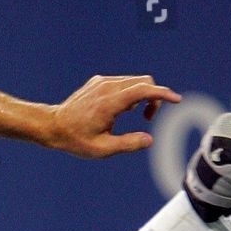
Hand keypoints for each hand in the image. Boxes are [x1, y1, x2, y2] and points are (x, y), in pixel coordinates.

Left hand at [46, 74, 181, 157]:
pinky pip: (123, 82)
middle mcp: (107, 87)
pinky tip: (120, 110)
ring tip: (131, 116)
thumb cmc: (76, 140)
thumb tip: (149, 140)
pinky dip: (130, 93)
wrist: (53, 126)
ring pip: (134, 81)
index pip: (143, 90)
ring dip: (141, 96)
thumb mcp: (103, 149)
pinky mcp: (98, 81)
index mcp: (110, 103)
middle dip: (153, 98)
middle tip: (147, 118)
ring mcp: (102, 81)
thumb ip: (128, 144)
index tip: (177, 100)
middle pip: (143, 82)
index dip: (163, 94)